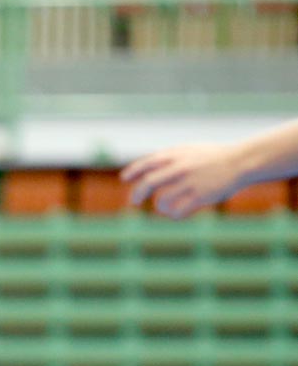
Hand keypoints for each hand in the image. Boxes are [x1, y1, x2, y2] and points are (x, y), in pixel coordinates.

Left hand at [120, 143, 239, 218]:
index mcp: (177, 155)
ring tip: (165, 207)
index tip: (124, 178)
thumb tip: (147, 169)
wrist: (241, 162)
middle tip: (133, 200)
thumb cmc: (214, 157)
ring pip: (162, 201)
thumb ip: (170, 158)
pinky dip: (174, 214)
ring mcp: (189, 182)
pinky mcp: (199, 196)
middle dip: (137, 193)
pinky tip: (176, 213)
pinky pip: (178, 211)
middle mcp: (180, 168)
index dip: (134, 171)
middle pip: (149, 183)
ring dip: (160, 206)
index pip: (148, 163)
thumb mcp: (190, 151)